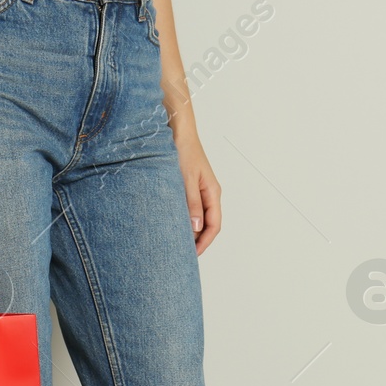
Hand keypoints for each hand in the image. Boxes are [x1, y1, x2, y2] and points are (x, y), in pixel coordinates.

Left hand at [176, 132, 220, 254]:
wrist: (177, 130)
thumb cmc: (184, 150)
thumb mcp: (186, 179)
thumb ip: (191, 204)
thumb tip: (196, 228)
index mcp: (213, 192)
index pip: (214, 225)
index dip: (204, 242)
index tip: (192, 255)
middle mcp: (208, 194)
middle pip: (207, 225)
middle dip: (197, 240)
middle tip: (182, 254)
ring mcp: (199, 191)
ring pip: (198, 218)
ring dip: (189, 230)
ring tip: (175, 242)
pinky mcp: (188, 187)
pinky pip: (189, 209)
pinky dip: (182, 219)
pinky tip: (171, 224)